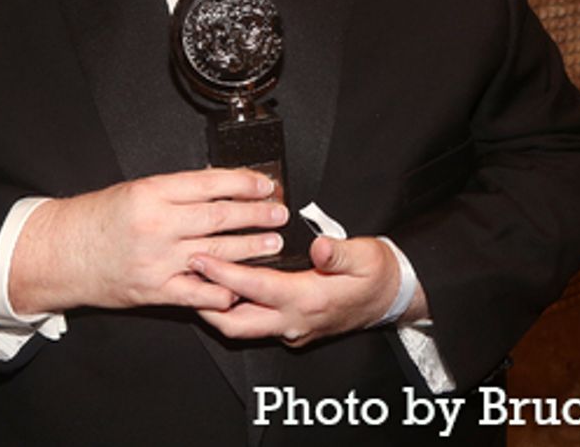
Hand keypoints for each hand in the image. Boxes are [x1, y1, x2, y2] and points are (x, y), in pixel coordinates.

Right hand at [8, 169, 286, 313]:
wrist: (61, 253)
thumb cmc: (97, 220)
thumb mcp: (134, 190)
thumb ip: (174, 192)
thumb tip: (219, 188)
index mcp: (152, 193)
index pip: (209, 184)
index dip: (243, 183)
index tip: (265, 183)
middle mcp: (157, 225)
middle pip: (220, 218)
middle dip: (256, 215)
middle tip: (278, 213)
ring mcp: (158, 260)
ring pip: (216, 253)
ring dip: (250, 248)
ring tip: (272, 243)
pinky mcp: (155, 290)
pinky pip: (198, 292)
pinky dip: (222, 290)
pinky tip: (241, 286)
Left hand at [189, 235, 422, 346]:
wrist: (392, 297)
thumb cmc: (377, 274)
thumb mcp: (365, 255)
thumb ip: (339, 252)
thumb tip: (318, 247)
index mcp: (309, 299)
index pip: (255, 288)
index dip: (224, 274)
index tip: (200, 258)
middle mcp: (296, 321)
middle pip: (236, 324)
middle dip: (205, 304)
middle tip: (187, 277)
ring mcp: (294, 330)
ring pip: (244, 329)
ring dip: (219, 310)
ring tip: (200, 284)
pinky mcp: (294, 331)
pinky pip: (257, 326)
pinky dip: (238, 310)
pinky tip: (229, 291)